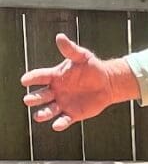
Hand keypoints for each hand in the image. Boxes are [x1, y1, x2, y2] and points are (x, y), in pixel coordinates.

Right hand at [21, 33, 135, 131]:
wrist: (107, 83)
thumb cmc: (92, 67)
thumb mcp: (82, 56)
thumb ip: (70, 50)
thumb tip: (60, 37)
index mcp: (55, 76)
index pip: (40, 76)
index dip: (32, 78)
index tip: (24, 80)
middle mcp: (56, 91)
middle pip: (41, 95)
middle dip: (34, 98)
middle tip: (28, 100)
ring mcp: (63, 103)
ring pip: (50, 110)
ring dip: (43, 113)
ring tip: (38, 116)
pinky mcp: (73, 114)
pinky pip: (64, 120)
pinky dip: (60, 123)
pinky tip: (56, 125)